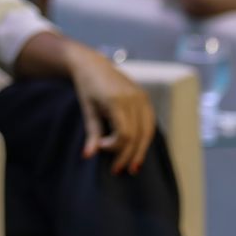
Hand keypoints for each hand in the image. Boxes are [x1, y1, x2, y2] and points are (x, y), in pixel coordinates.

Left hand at [67, 45, 155, 174]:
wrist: (93, 64)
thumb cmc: (86, 88)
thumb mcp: (87, 109)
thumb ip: (91, 133)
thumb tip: (88, 156)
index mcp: (117, 100)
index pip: (124, 134)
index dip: (114, 147)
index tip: (100, 147)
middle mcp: (133, 98)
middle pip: (137, 136)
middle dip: (127, 155)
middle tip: (116, 170)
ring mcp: (142, 97)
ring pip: (147, 132)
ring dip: (139, 152)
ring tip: (132, 167)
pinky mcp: (145, 98)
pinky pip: (149, 124)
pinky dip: (144, 139)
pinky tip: (137, 152)